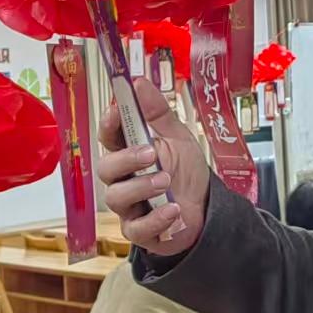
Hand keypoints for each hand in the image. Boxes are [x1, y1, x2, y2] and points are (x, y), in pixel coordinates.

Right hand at [96, 76, 209, 257]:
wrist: (207, 208)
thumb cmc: (185, 171)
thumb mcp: (177, 137)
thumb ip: (157, 113)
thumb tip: (139, 81)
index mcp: (129, 151)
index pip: (108, 136)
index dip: (108, 123)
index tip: (117, 111)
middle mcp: (122, 178)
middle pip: (105, 168)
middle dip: (126, 159)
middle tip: (151, 154)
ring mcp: (128, 206)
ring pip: (116, 197)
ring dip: (142, 187)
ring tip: (166, 181)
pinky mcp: (139, 231)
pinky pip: (136, 228)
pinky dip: (156, 219)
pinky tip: (173, 209)